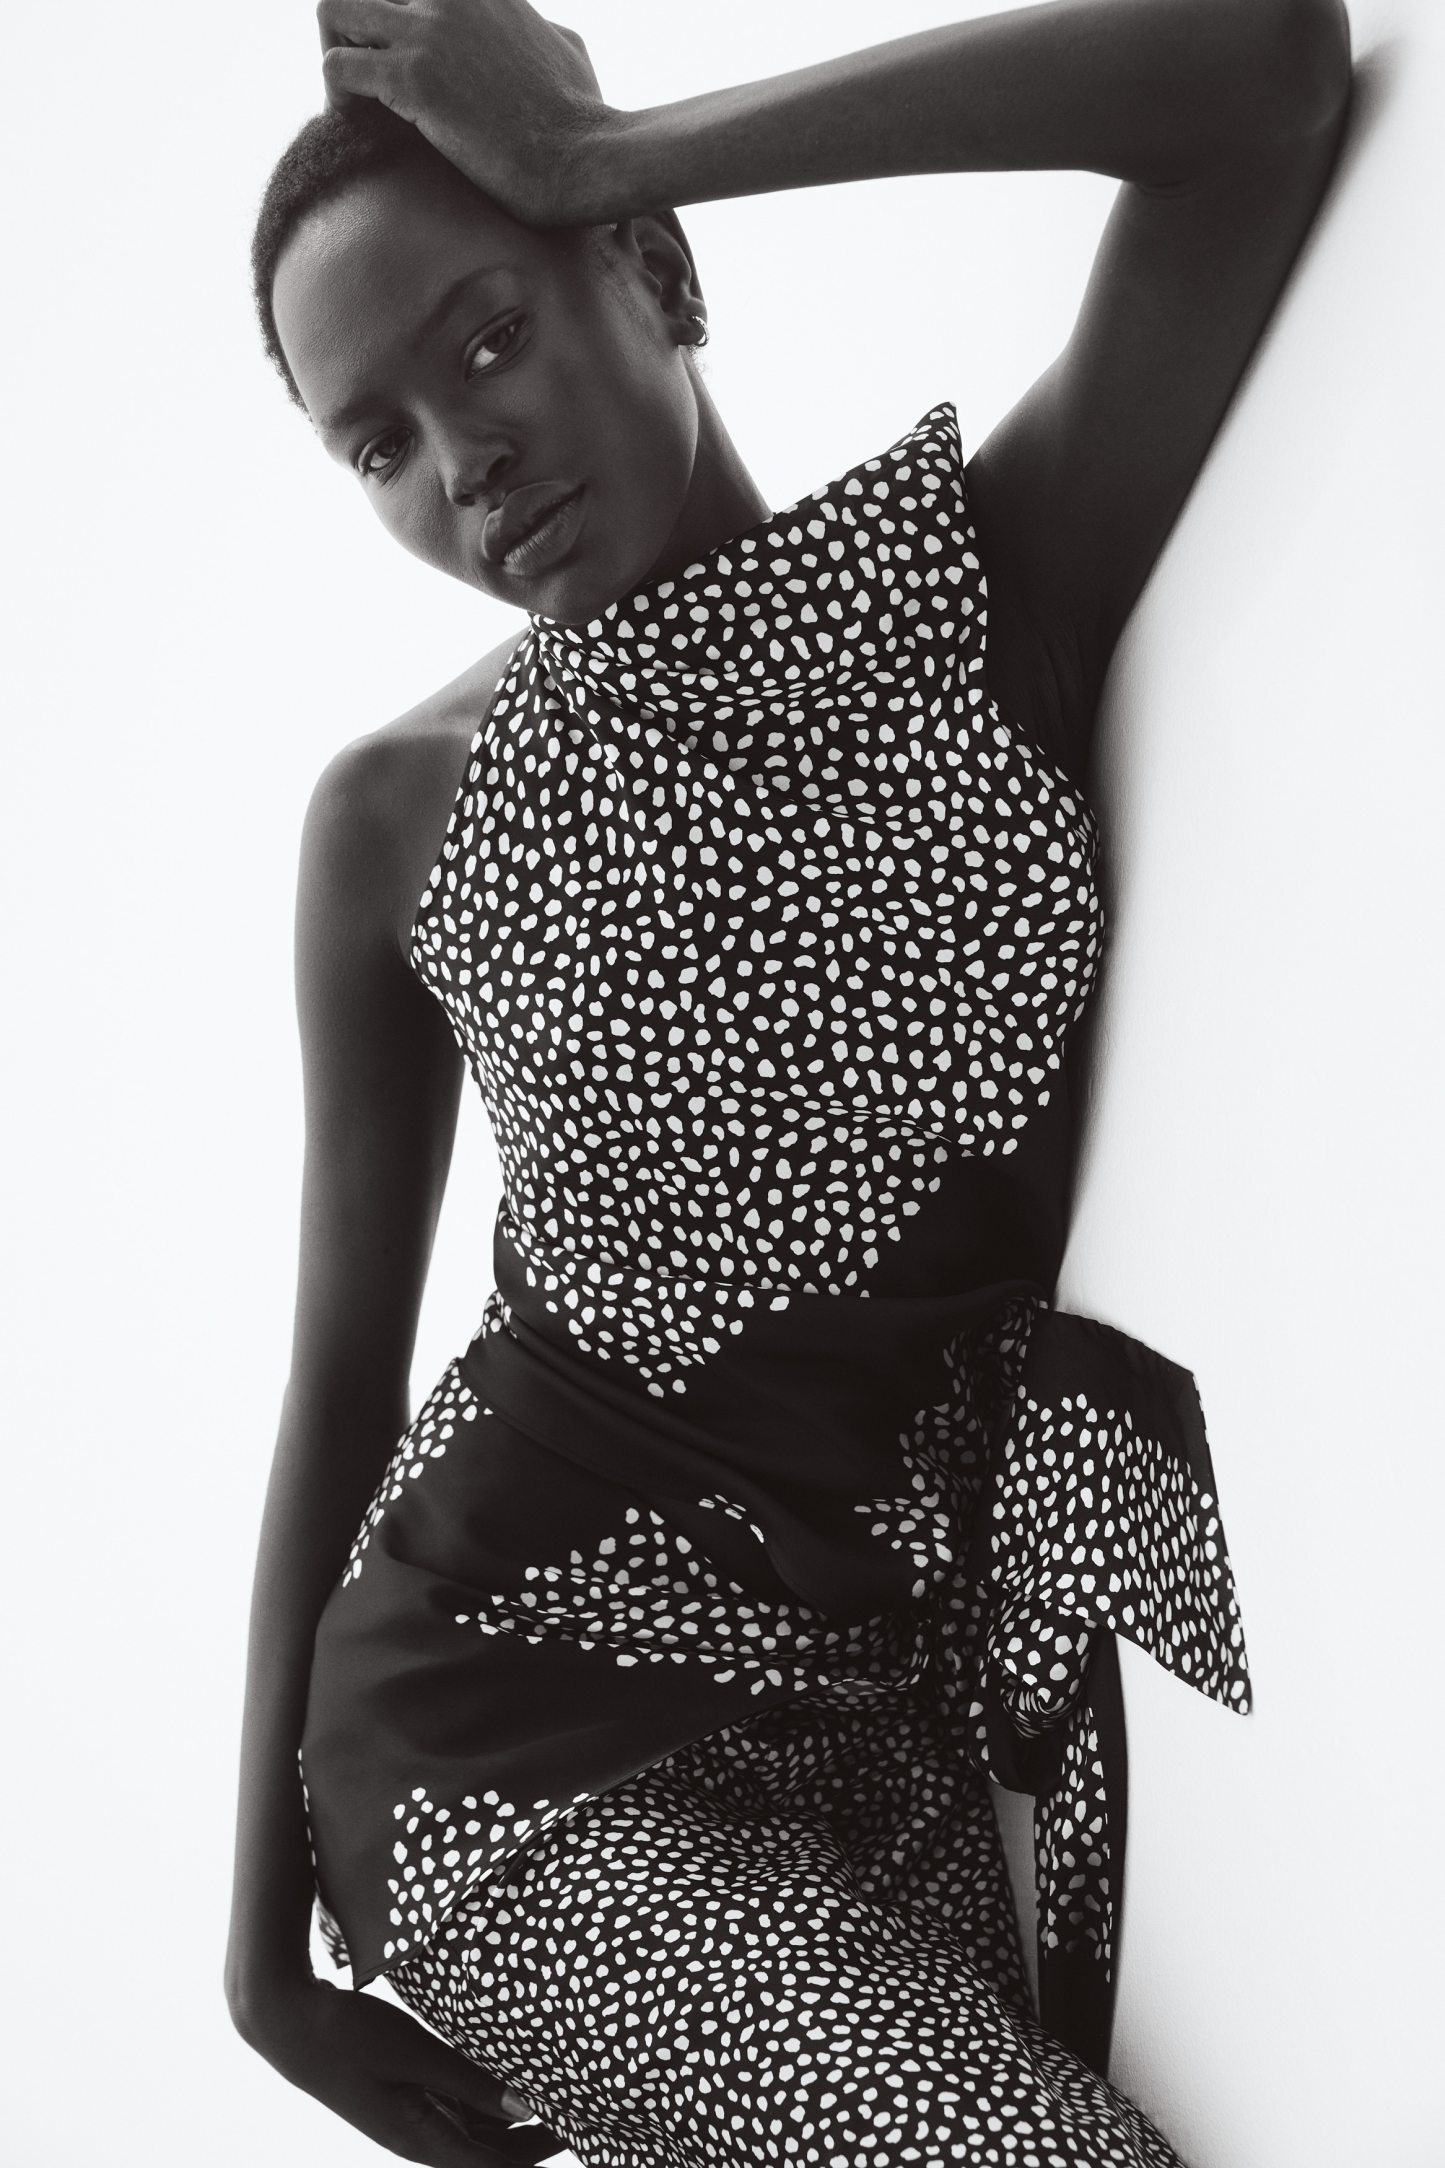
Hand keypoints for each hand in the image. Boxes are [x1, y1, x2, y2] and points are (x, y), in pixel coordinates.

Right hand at [243, 1973, 565, 2163]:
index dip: (534, 2159)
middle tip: (578, 2117)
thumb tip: (525, 2107)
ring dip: (509, 2125)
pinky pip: (452, 2111)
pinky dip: (483, 2105)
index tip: (577, 2138)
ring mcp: (406, 2117)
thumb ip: (469, 2080)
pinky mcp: (399, 2096)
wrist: (285, 2021)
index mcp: (418, 2138)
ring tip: (552, 2100)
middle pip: (487, 2155)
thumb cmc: (347, 2034)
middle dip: (532, 2144)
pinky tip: (502, 2086)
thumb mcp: (414, 2053)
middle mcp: (415, 2137)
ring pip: (471, 2134)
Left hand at [317, 0, 616, 224]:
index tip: (396, 62)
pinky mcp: (414, 79)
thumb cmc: (585, 121)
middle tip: (367, 82)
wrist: (584, 159)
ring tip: (356, 104)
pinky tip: (357, 129)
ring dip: (337, 57)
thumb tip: (545, 35)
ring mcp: (429, 32)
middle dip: (353, 31)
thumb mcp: (568, 52)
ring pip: (334, 10)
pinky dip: (336, 100)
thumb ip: (542, 31)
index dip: (391, 20)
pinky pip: (336, 68)